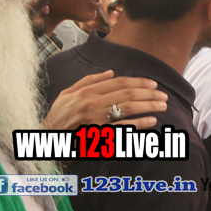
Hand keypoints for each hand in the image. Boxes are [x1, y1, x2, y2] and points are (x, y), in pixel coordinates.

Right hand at [43, 70, 167, 129]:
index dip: (139, 82)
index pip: (119, 83)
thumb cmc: (58, 115)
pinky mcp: (98, 134)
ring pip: (129, 108)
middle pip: (128, 94)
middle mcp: (93, 103)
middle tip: (164, 95)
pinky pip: (123, 127)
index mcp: (87, 91)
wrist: (46, 137)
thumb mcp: (68, 93)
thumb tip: (111, 73)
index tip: (153, 84)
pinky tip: (152, 121)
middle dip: (149, 93)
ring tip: (163, 105)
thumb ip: (89, 81)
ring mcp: (96, 119)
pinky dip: (139, 123)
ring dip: (149, 105)